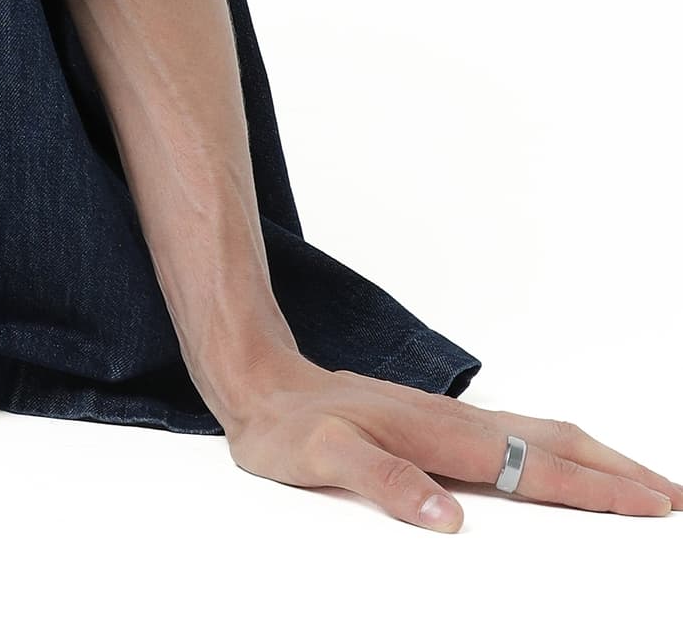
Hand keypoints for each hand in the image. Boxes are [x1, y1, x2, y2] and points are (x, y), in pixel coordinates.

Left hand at [217, 357, 681, 529]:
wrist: (259, 384)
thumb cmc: (288, 428)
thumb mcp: (323, 459)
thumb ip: (384, 485)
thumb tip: (447, 518)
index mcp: (443, 437)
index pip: (538, 469)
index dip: (598, 491)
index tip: (652, 504)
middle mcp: (457, 424)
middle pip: (557, 445)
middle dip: (620, 472)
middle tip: (674, 497)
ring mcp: (450, 420)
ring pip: (541, 437)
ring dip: (597, 460)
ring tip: (641, 484)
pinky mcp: (438, 424)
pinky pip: (517, 438)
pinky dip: (560, 454)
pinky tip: (563, 468)